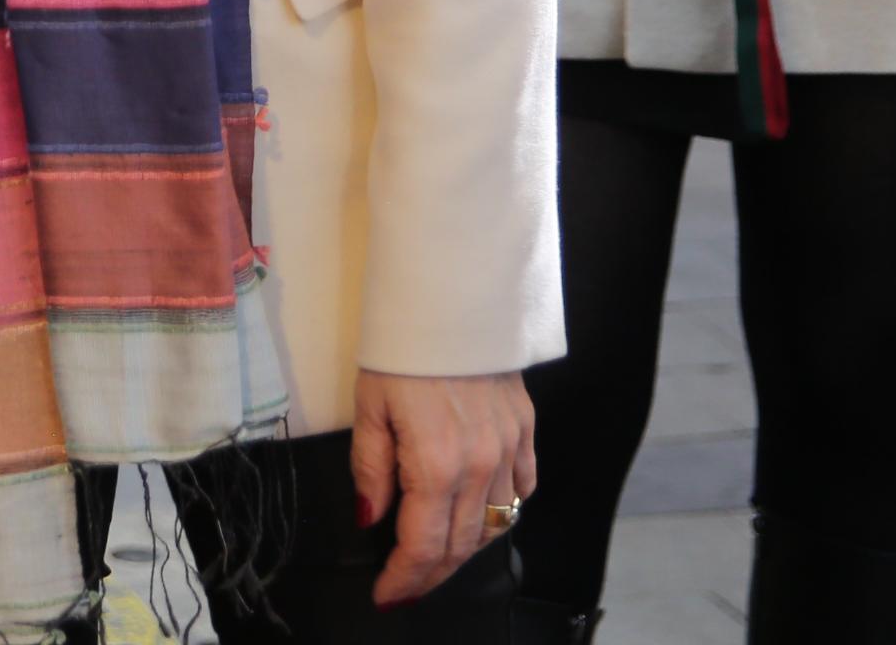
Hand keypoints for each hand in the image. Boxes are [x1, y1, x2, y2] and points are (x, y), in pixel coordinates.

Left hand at [353, 369, 534, 605]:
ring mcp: (509, 450)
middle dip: (432, 575)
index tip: (387, 596)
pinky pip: (523, 489)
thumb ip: (370, 469)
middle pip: (461, 545)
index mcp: (436, 464)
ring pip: (495, 525)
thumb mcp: (369, 408)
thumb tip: (371, 519)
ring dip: (466, 550)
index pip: (423, 545)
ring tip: (438, 561)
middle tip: (408, 588)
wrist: (452, 300)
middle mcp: (481, 466)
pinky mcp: (526, 431)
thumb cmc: (401, 350)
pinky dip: (502, 512)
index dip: (404, 578)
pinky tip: (482, 516)